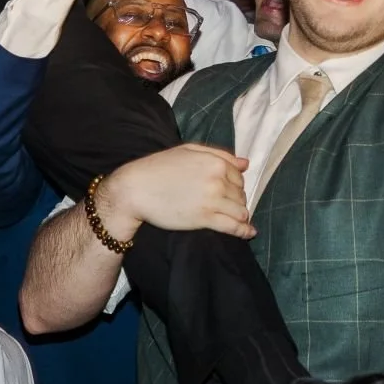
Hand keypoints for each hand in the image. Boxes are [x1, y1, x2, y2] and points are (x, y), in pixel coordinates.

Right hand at [96, 143, 253, 241]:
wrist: (135, 189)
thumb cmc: (157, 167)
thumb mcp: (187, 151)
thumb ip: (219, 154)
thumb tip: (246, 163)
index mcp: (214, 162)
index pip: (238, 177)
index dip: (234, 185)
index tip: (225, 191)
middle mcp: (218, 180)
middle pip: (240, 194)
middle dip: (235, 200)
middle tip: (222, 205)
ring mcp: (213, 200)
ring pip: (241, 211)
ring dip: (239, 215)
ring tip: (232, 218)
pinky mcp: (205, 218)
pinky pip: (234, 226)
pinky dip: (244, 231)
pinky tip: (249, 233)